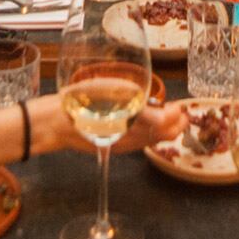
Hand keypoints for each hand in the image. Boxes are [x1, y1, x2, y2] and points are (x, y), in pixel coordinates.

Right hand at [33, 94, 185, 155]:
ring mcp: (122, 144)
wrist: (56, 121)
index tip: (180, 106)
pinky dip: (152, 136)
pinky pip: (140, 145)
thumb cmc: (79, 100)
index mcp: (128, 119)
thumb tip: (164, 112)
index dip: (176, 116)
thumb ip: (135, 100)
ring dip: (166, 131)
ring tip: (172, 118)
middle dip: (176, 125)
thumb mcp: (109, 90)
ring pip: (152, 141)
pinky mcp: (115, 148)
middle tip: (182, 113)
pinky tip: (152, 128)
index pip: (163, 124)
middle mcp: (127, 136)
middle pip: (162, 135)